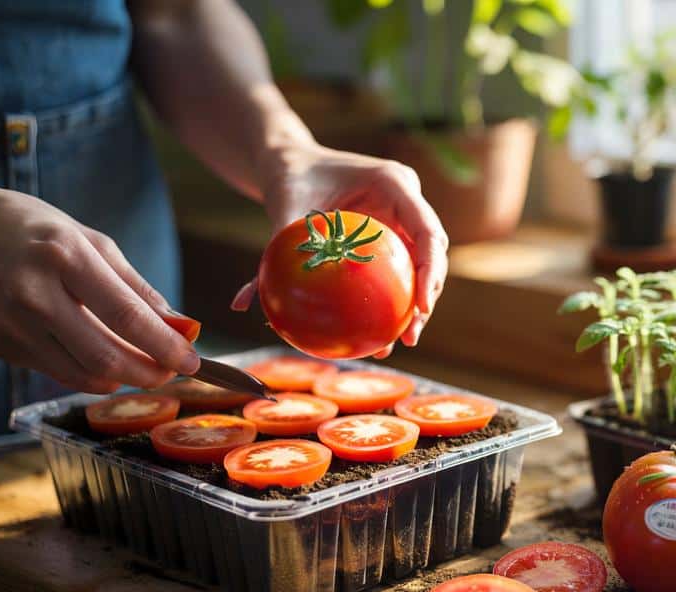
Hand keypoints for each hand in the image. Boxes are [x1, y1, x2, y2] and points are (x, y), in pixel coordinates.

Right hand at [0, 185, 200, 393]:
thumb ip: (138, 287)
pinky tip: (103, 357)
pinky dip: (90, 372)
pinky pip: (59, 371)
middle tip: (173, 372)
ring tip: (145, 367)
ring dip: (123, 378)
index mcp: (64, 256)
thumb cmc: (36, 231)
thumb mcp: (92, 241)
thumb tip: (181, 326)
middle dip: (149, 373)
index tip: (194, 361)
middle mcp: (34, 293)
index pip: (127, 315)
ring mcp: (13, 324)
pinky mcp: (0, 346)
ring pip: (83, 374)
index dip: (166, 345)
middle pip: (106, 355)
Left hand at [231, 143, 449, 357]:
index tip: (420, 307)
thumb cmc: (289, 176)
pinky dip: (393, 300)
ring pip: (420, 267)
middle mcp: (405, 201)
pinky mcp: (390, 237)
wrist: (291, 164)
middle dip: (427, 298)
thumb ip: (275, 248)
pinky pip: (399, 270)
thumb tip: (244, 304)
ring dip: (415, 306)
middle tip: (409, 336)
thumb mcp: (284, 206)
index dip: (431, 271)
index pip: (428, 231)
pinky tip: (378, 335)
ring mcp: (401, 220)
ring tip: (398, 343)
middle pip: (431, 255)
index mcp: (393, 183)